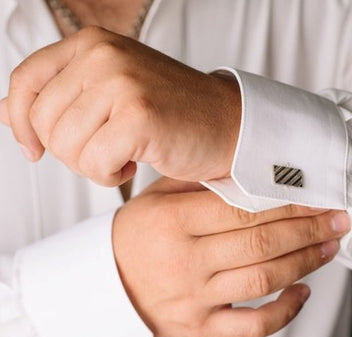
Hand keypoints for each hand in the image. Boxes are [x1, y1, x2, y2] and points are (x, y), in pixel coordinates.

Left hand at [0, 26, 240, 184]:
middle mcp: (103, 55)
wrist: (227, 124)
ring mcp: (122, 83)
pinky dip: (111, 174)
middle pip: (43, 121)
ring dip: (92, 165)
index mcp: (92, 44)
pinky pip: (94, 163)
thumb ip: (59, 97)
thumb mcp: (109, 92)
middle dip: (69, 151)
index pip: (26, 81)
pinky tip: (136, 161)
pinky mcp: (139, 116)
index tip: (34, 149)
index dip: (21, 122)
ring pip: (66, 147)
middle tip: (106, 149)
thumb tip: (5, 113)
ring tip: (124, 153)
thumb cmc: (172, 113)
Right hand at [113, 177, 350, 336]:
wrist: (104, 285)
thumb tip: (256, 172)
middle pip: (261, 243)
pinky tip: (302, 291)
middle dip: (309, 229)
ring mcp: (193, 298)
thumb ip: (202, 184)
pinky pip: (251, 324)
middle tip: (338, 219)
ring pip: (263, 279)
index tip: (318, 197)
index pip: (244, 210)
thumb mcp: (157, 199)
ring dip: (305, 262)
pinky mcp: (199, 326)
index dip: (289, 204)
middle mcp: (185, 260)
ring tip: (329, 246)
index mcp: (172, 221)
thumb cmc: (135, 235)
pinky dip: (284, 311)